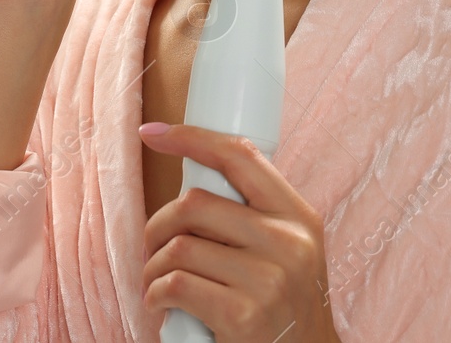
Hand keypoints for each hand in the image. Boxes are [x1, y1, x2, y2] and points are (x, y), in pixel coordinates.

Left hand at [140, 122, 340, 342]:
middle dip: (158, 224)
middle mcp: (288, 243)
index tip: (154, 133)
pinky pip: (175, 284)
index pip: (240, 156)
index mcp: (298, 217)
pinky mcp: (243, 316)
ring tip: (158, 280)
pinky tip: (163, 303)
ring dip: (152, 265)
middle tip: (152, 245)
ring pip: (179, 246)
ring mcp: (268, 280)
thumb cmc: (285, 306)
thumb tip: (190, 181)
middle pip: (194, 203)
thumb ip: (253, 216)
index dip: (191, 137)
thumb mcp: (290, 251)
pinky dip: (156, 293)